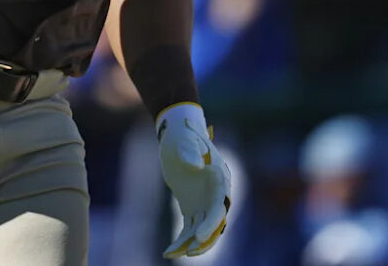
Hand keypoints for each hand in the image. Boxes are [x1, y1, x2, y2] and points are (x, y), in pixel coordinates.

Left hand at [157, 103, 231, 258]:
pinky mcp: (192, 208)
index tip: (198, 235)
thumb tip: (197, 166)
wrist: (178, 135)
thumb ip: (190, 151)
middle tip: (190, 251)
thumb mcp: (184, 140)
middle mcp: (215, 194)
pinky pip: (189, 230)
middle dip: (205, 240)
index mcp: (219, 179)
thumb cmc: (183, 135)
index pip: (219, 206)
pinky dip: (181, 242)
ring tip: (174, 252)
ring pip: (203, 231)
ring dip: (193, 245)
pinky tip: (168, 251)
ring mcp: (204, 203)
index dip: (212, 222)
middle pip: (215, 223)